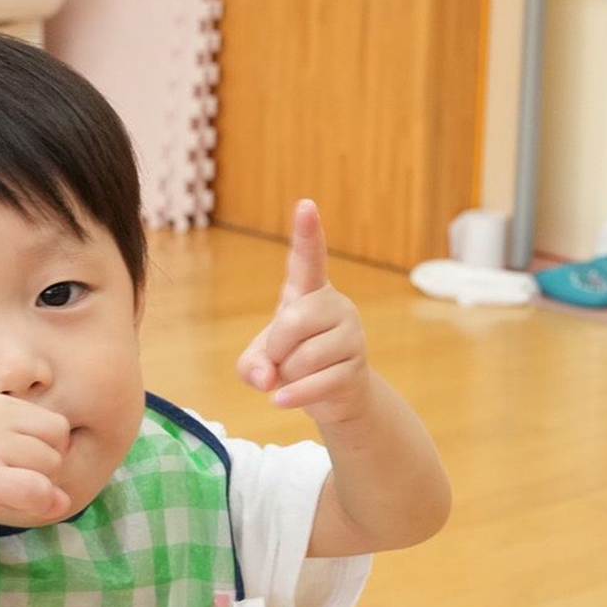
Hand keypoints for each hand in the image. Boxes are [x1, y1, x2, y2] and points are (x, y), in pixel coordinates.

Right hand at [0, 393, 71, 554]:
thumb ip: (20, 460)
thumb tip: (64, 497)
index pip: (54, 424)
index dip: (45, 453)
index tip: (16, 469)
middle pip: (58, 442)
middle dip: (43, 469)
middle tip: (7, 484)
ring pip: (52, 466)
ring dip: (35, 489)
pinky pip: (40, 490)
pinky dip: (40, 505)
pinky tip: (14, 508)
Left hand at [236, 200, 372, 426]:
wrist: (333, 395)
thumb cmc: (292, 363)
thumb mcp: (260, 360)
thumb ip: (251, 365)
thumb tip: (267, 377)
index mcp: (309, 292)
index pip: (308, 259)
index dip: (307, 233)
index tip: (306, 205)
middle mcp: (335, 306)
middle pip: (293, 322)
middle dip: (275, 348)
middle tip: (277, 360)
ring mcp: (351, 336)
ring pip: (304, 357)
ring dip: (286, 375)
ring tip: (293, 377)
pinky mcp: (356, 368)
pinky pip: (317, 382)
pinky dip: (293, 395)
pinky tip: (280, 401)